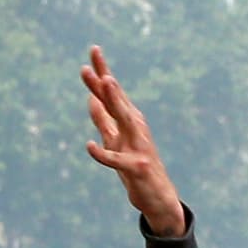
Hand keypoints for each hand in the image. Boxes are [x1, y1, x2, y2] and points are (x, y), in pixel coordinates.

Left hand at [80, 48, 186, 236]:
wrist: (158, 197)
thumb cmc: (135, 166)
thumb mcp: (115, 140)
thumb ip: (103, 119)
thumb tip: (90, 96)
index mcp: (129, 120)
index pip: (112, 92)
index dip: (103, 71)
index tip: (93, 49)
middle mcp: (135, 128)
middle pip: (116, 101)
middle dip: (103, 82)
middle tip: (91, 63)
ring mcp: (137, 146)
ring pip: (123, 120)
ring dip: (114, 101)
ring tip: (104, 84)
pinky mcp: (136, 167)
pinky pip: (116, 159)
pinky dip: (102, 153)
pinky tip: (89, 146)